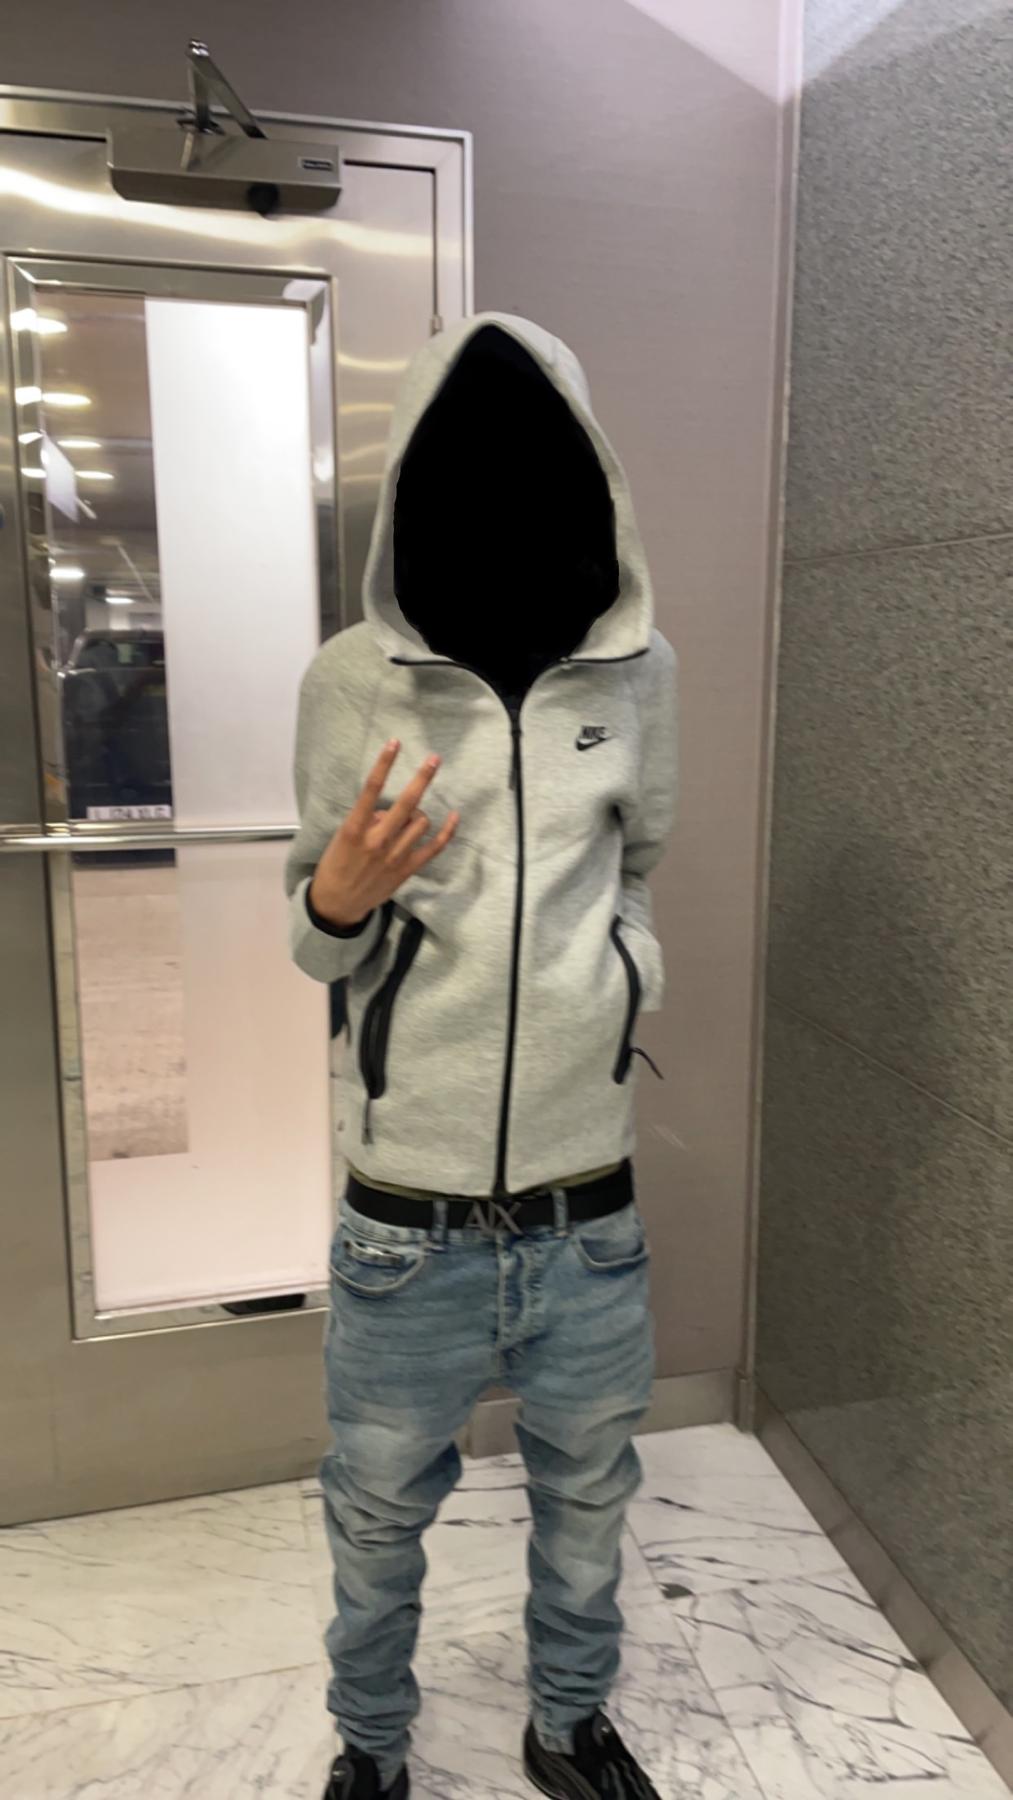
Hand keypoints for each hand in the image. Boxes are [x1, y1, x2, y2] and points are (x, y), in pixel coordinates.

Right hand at [308, 740, 459, 928]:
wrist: (338, 903)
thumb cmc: (336, 865)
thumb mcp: (342, 838)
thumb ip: (366, 821)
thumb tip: (388, 811)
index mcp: (355, 828)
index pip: (371, 789)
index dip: (384, 764)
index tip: (394, 743)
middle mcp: (378, 840)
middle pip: (407, 803)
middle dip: (422, 778)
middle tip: (434, 759)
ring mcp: (395, 856)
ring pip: (421, 822)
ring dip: (419, 812)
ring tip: (409, 817)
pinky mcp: (407, 869)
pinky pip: (434, 847)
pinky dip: (447, 831)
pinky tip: (454, 816)